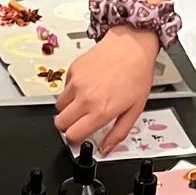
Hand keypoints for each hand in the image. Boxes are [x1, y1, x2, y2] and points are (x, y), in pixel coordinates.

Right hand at [54, 26, 158, 154]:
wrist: (132, 46)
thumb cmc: (136, 75)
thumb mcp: (134, 110)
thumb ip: (118, 134)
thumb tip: (105, 149)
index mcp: (101, 111)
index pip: (73, 135)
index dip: (75, 140)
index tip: (80, 138)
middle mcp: (85, 98)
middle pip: (60, 124)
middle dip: (68, 127)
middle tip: (80, 122)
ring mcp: (76, 83)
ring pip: (59, 107)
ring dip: (68, 110)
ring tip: (84, 103)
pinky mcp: (73, 71)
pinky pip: (64, 88)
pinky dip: (71, 92)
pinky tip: (87, 86)